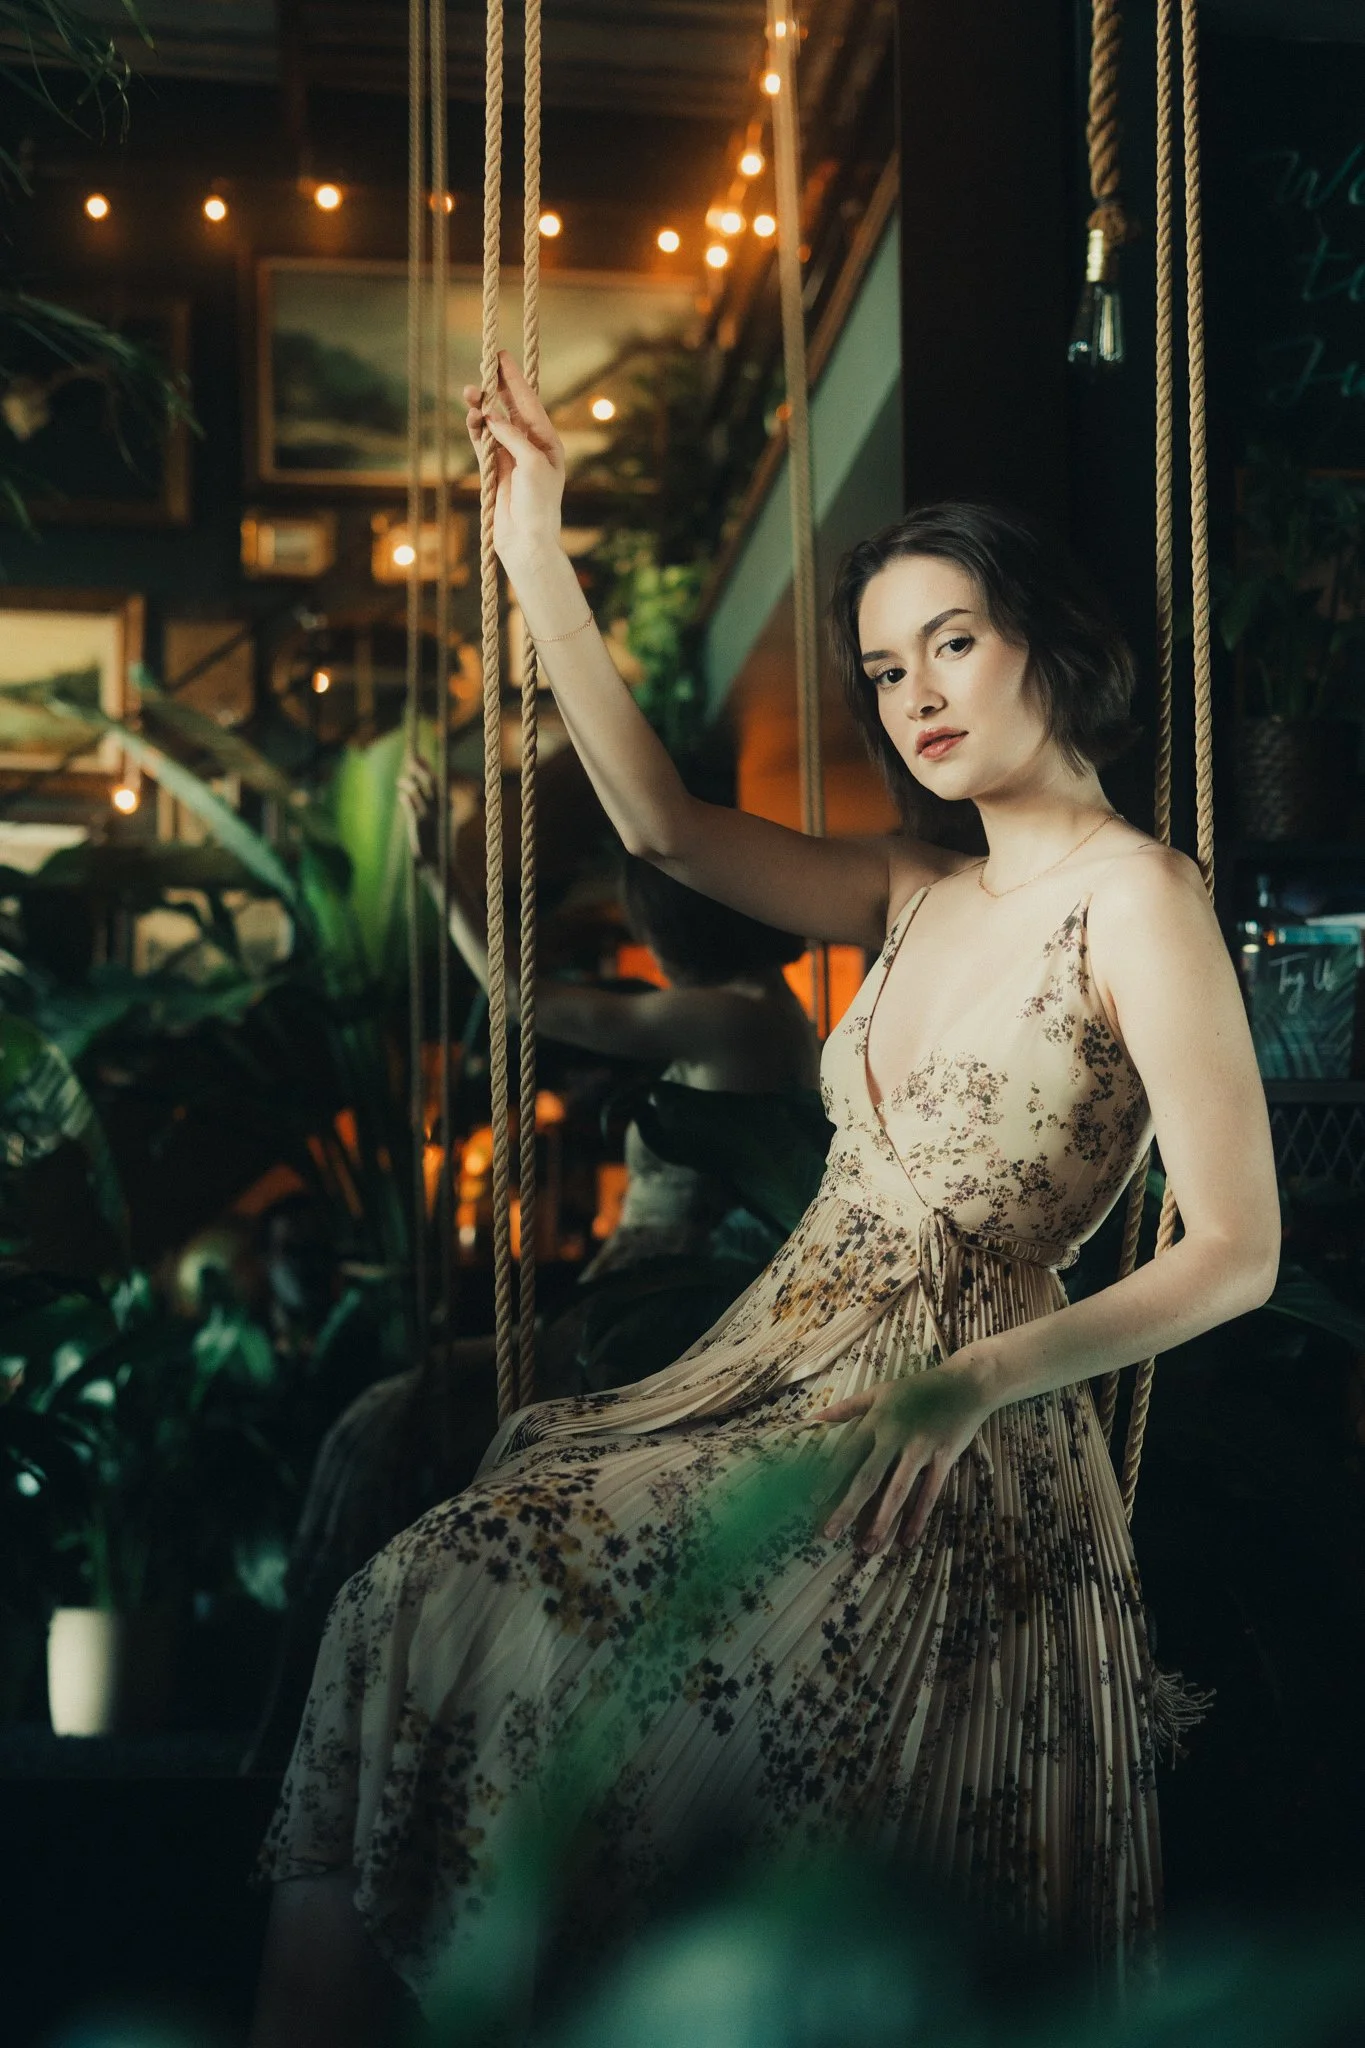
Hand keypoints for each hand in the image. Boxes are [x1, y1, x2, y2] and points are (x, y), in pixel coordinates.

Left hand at [398, 757, 438, 869]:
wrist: (438, 863)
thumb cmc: (436, 842)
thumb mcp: (437, 822)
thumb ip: (430, 805)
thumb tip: (417, 787)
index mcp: (447, 806)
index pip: (436, 781)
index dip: (427, 768)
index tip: (418, 759)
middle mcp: (441, 807)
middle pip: (429, 780)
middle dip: (419, 768)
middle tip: (410, 760)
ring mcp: (430, 814)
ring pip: (418, 790)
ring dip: (408, 783)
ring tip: (401, 781)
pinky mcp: (419, 822)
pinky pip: (410, 803)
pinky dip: (405, 797)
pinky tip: (401, 794)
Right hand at [463, 350, 565, 566]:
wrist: (526, 540)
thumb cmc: (538, 503)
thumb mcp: (531, 464)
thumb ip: (512, 436)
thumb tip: (492, 415)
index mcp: (547, 441)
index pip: (529, 402)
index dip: (514, 379)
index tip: (501, 357)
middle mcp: (529, 445)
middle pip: (511, 407)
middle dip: (497, 386)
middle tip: (485, 362)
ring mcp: (510, 456)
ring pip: (493, 423)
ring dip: (481, 407)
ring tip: (469, 393)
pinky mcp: (494, 469)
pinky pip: (483, 441)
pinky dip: (476, 428)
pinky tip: (471, 417)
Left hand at [809, 1360, 992, 1557]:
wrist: (966, 1384)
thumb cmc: (917, 1388)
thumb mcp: (880, 1391)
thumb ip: (847, 1408)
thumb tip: (813, 1418)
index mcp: (877, 1420)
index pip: (847, 1453)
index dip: (829, 1477)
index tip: (812, 1501)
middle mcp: (896, 1435)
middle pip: (867, 1477)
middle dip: (847, 1507)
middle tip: (829, 1533)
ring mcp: (921, 1448)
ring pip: (898, 1490)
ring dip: (882, 1521)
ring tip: (868, 1547)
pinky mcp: (945, 1458)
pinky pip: (930, 1493)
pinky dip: (918, 1518)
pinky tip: (908, 1540)